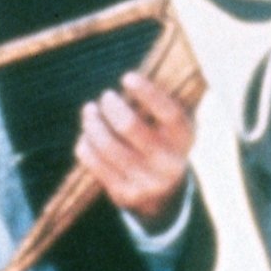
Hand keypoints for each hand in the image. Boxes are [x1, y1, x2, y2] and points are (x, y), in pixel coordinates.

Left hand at [76, 70, 195, 228]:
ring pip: (107, 146)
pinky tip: (86, 135)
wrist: (164, 195)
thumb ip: (162, 103)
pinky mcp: (124, 195)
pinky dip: (85, 146)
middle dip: (111, 107)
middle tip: (106, 97)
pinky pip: (96, 165)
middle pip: (129, 127)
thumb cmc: (165, 143)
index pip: (169, 112)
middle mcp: (168, 163)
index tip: (127, 77)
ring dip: (92, 124)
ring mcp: (146, 182)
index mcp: (185, 138)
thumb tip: (137, 75)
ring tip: (89, 111)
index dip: (147, 93)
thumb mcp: (174, 126)